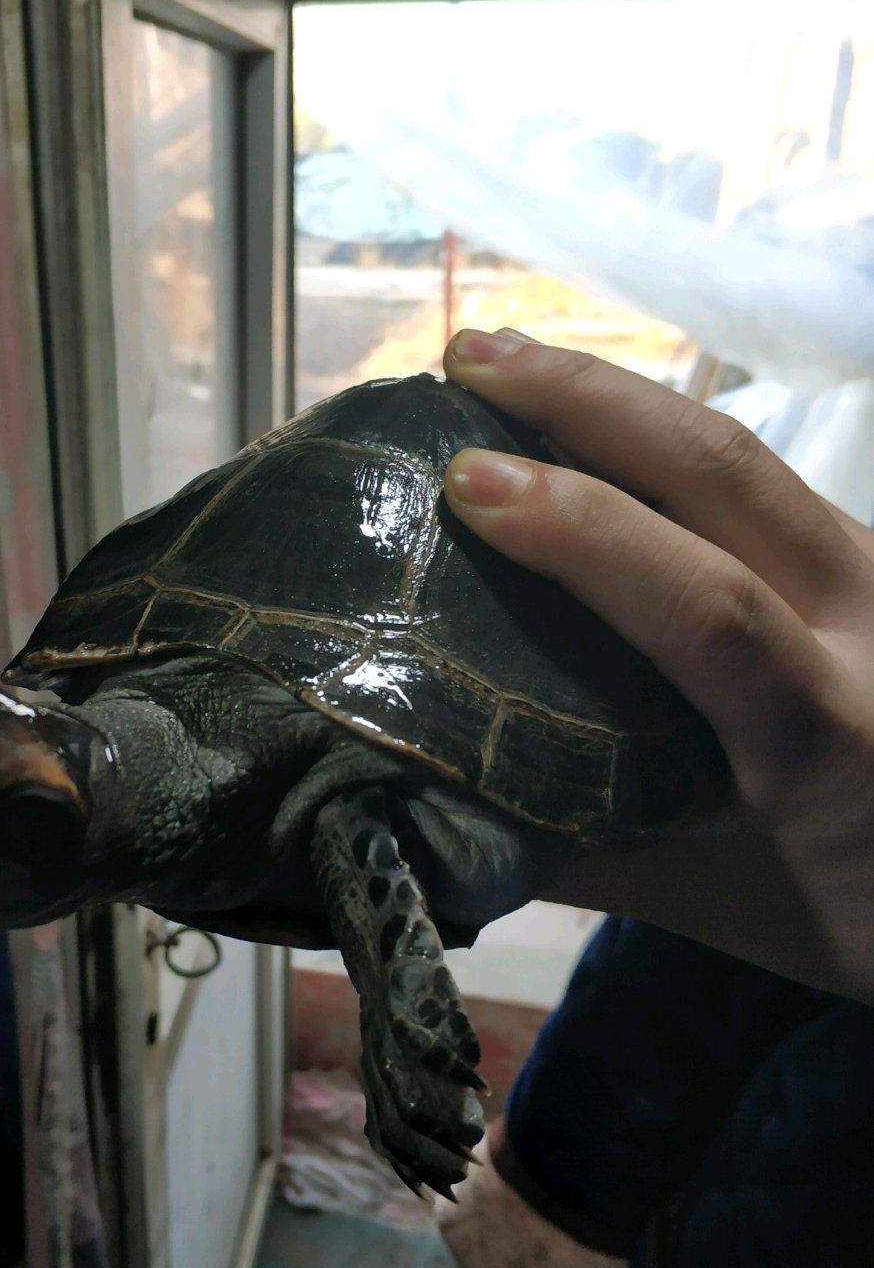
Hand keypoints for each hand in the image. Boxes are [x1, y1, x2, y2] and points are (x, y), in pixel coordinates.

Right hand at [443, 328, 873, 999]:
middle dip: (589, 400)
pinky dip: (658, 436)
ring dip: (620, 397)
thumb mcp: (715, 902)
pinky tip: (593, 424)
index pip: (709, 608)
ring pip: (745, 454)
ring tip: (507, 363)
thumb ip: (580, 854)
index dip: (589, 535)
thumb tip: (436, 810)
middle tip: (467, 356)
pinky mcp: (868, 555)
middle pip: (729, 474)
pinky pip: (754, 478)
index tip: (470, 481)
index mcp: (826, 734)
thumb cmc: (854, 911)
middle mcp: (866, 623)